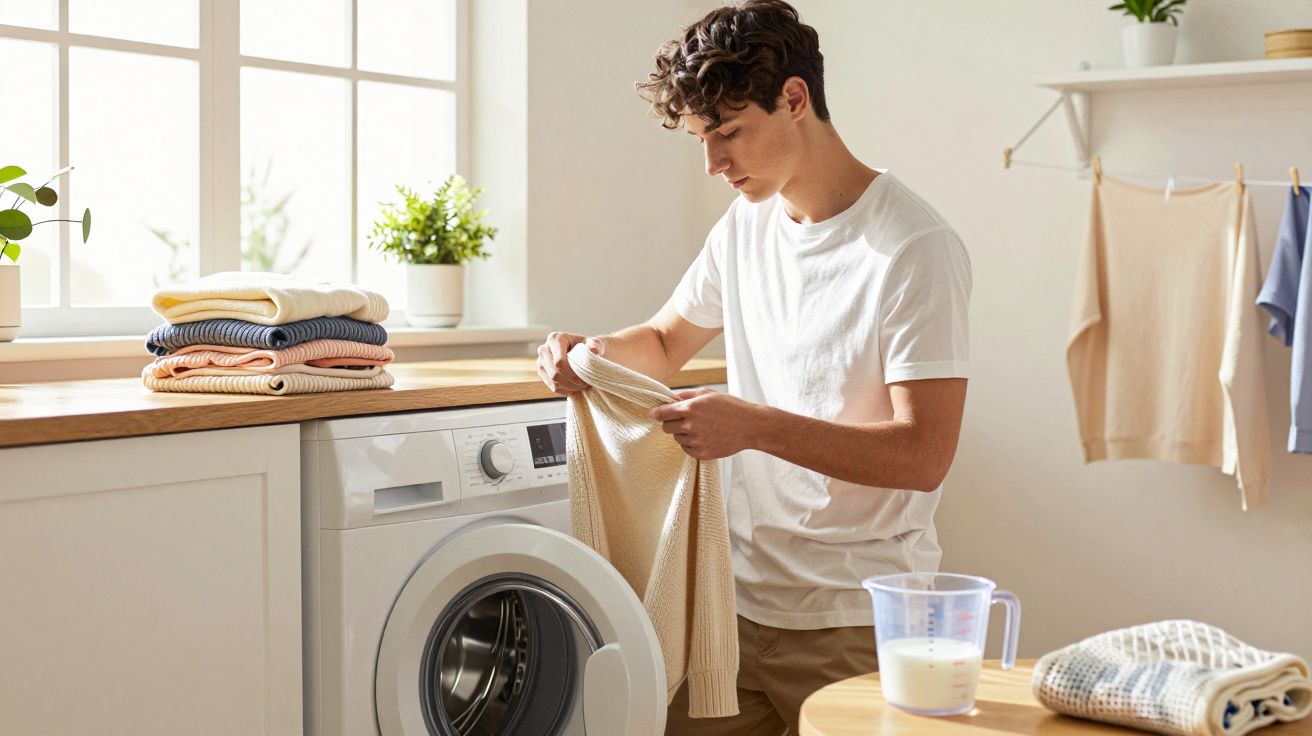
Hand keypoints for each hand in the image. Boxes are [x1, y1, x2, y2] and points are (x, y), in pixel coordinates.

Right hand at [536, 331, 604, 395]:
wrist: (581, 351)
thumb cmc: (588, 346)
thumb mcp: (594, 343)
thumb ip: (594, 345)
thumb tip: (593, 350)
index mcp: (555, 339)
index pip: (559, 361)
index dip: (571, 374)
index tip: (584, 380)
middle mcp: (544, 349)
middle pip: (554, 373)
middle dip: (570, 382)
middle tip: (584, 385)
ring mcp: (540, 362)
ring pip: (553, 381)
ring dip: (568, 387)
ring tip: (581, 386)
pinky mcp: (542, 372)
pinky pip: (552, 386)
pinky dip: (565, 390)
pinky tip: (575, 388)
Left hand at [649, 387, 763, 459]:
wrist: (750, 426)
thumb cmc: (730, 407)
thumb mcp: (708, 394)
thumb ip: (686, 395)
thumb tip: (670, 399)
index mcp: (690, 408)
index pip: (661, 413)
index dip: (655, 413)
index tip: (653, 413)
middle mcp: (691, 426)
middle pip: (666, 427)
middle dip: (671, 422)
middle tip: (683, 419)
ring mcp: (696, 441)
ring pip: (676, 438)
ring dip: (682, 433)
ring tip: (700, 427)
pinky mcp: (702, 453)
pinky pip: (686, 449)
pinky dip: (690, 443)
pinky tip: (704, 436)